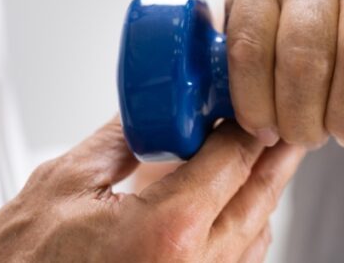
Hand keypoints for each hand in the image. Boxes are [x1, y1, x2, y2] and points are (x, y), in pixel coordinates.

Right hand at [0, 117, 303, 262]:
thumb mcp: (60, 186)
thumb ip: (116, 140)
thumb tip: (148, 110)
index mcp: (169, 230)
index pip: (235, 158)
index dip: (249, 121)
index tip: (252, 98)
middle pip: (261, 195)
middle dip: (274, 153)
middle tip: (283, 123)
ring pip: (257, 233)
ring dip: (261, 192)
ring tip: (261, 157)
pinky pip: (239, 262)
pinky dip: (244, 228)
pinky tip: (231, 205)